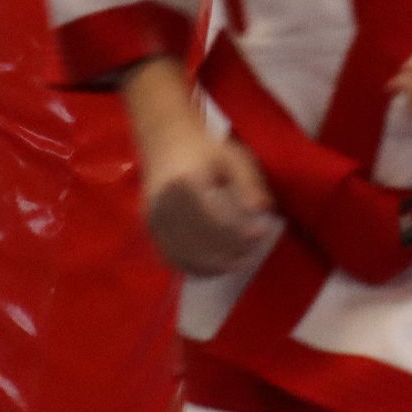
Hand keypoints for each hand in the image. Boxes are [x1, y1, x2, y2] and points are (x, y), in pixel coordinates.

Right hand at [139, 130, 275, 276]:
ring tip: (236, 265)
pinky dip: (192, 267)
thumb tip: (262, 209)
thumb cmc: (204, 150)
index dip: (235, 233)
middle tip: (250, 256)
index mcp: (184, 182)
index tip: (259, 235)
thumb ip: (249, 181)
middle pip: (196, 240)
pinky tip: (213, 269)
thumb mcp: (232, 156)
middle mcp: (163, 202)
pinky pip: (169, 255)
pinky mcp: (149, 226)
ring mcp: (152, 216)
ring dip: (210, 265)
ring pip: (181, 253)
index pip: (211, 218)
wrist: (166, 142)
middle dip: (226, 253)